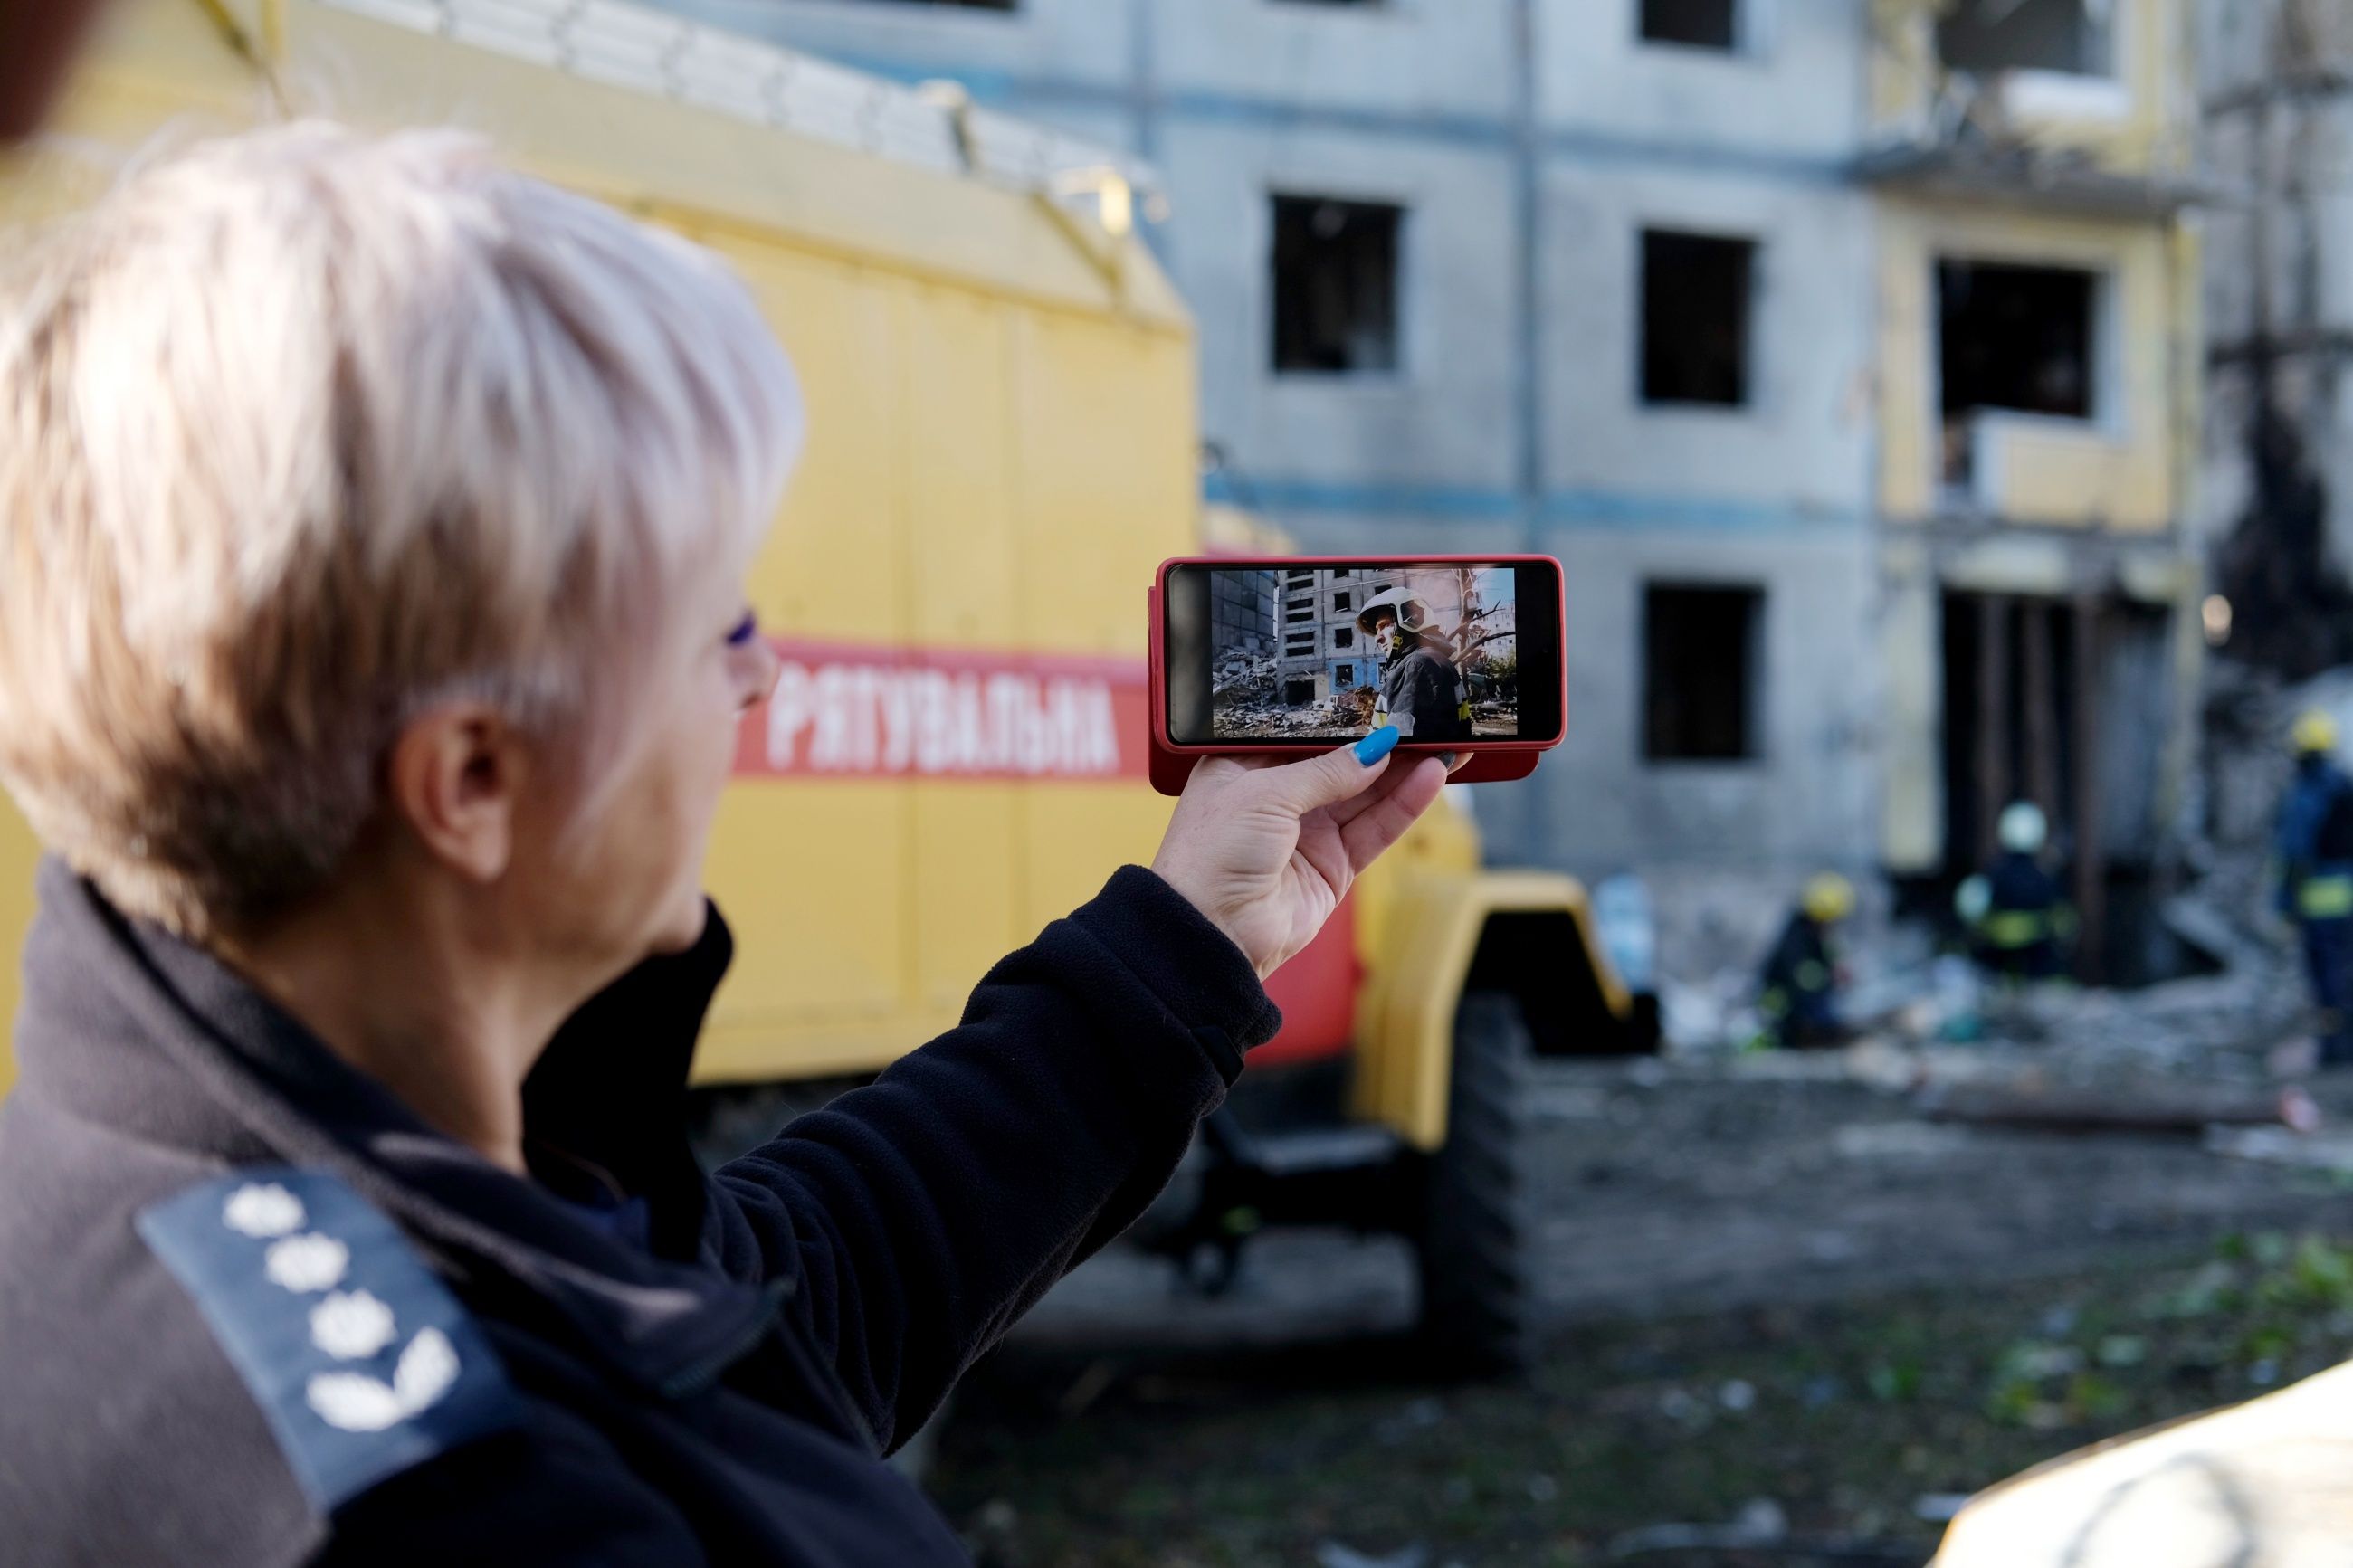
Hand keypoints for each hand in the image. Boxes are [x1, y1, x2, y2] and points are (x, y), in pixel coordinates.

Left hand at [1150, 732, 1453, 978]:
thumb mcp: (1264, 794)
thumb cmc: (1210, 855)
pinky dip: (1403, 806)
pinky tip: (1429, 779)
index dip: (1343, 722)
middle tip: (1425, 722)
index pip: (1304, 737)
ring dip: (1403, 772)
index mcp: (1245, 769)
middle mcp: (1278, 800)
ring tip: (1442, 745)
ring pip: (1366, 796)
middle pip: (1342, 765)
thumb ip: (1325, 771)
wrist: (1210, 933)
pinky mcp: (1332, 867)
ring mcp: (1307, 834)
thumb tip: (1374, 750)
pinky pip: (1374, 829)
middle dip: (1383, 746)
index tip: (1382, 704)